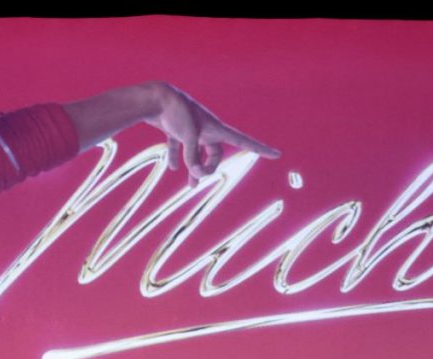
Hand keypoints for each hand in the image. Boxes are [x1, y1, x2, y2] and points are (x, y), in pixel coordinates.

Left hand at [65, 82, 278, 188]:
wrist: (155, 97)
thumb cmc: (175, 112)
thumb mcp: (187, 137)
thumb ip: (191, 158)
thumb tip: (196, 174)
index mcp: (217, 128)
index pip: (243, 141)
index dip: (260, 149)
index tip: (277, 154)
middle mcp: (207, 129)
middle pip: (215, 155)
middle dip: (208, 168)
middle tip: (196, 180)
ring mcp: (192, 130)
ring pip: (197, 153)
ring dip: (195, 168)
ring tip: (191, 186)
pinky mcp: (177, 130)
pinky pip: (179, 147)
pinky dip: (177, 157)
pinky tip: (172, 167)